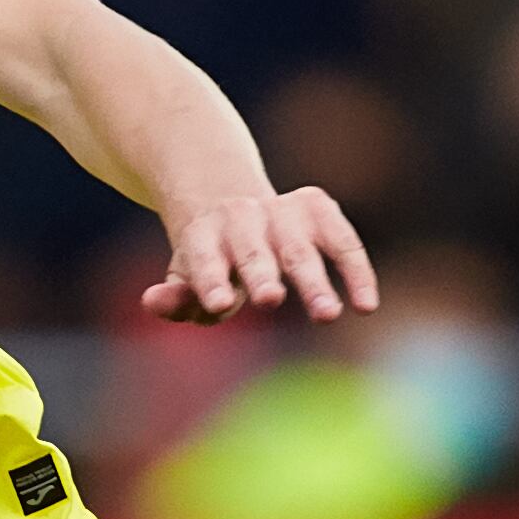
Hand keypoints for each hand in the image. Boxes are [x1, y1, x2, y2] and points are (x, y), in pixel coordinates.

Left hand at [143, 187, 380, 323]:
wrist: (231, 201)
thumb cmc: (208, 258)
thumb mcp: (183, 278)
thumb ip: (174, 297)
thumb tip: (152, 302)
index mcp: (202, 234)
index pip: (204, 259)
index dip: (209, 281)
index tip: (217, 304)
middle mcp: (242, 217)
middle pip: (252, 251)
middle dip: (261, 276)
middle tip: (270, 301)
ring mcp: (283, 210)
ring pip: (301, 249)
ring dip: (315, 282)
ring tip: (328, 317)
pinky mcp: (318, 208)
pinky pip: (343, 241)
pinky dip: (355, 271)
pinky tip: (366, 305)